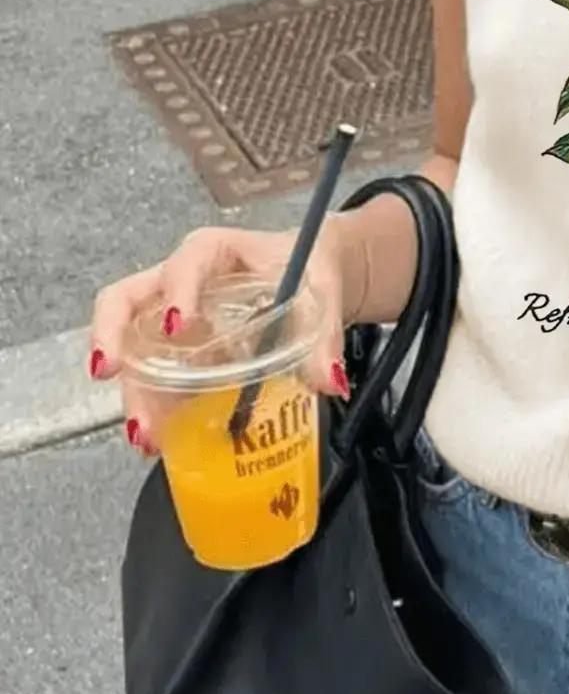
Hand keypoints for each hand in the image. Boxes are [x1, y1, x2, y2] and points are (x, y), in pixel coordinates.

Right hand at [88, 225, 350, 456]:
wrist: (311, 278)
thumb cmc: (308, 271)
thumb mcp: (322, 292)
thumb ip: (325, 335)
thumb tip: (331, 380)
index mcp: (217, 253)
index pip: (187, 262)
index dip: (177, 290)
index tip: (177, 325)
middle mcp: (181, 282)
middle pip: (127, 301)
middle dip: (111, 337)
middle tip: (111, 374)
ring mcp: (173, 319)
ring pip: (133, 346)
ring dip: (132, 390)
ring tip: (145, 435)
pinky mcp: (177, 353)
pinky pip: (152, 377)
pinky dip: (151, 407)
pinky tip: (158, 440)